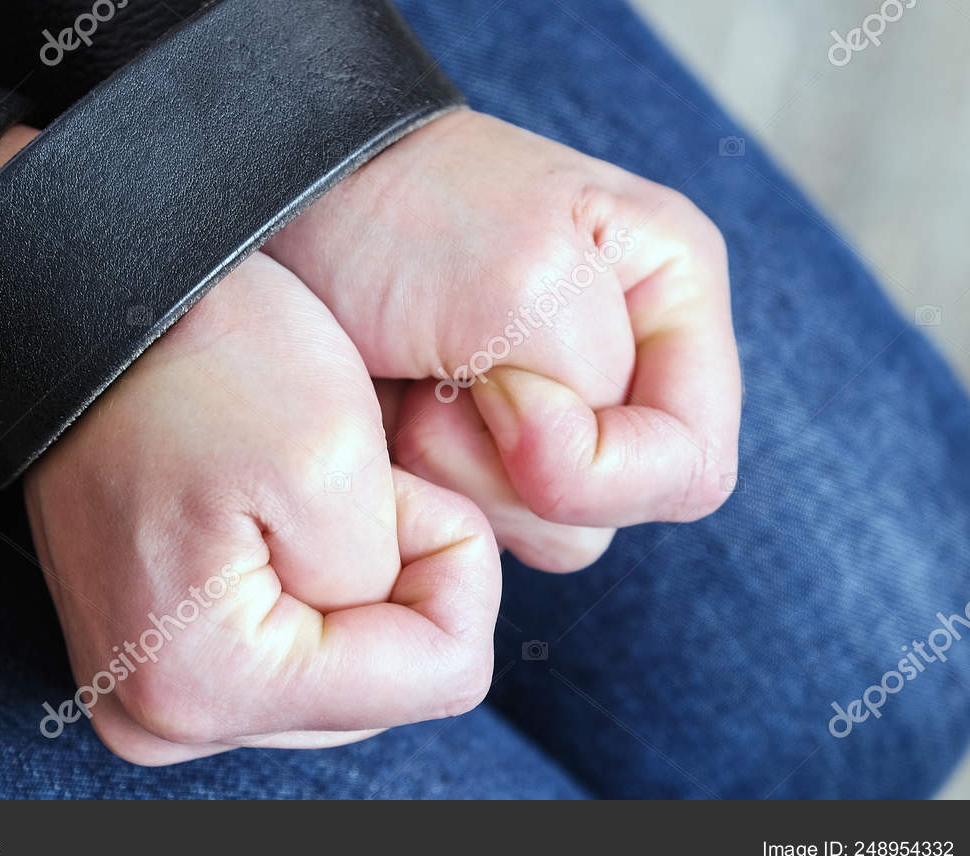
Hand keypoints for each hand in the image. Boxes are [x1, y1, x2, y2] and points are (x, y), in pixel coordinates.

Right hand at [23, 253, 500, 763]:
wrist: (89, 316)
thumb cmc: (202, 361)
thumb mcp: (335, 455)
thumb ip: (406, 580)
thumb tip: (417, 641)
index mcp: (209, 685)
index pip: (445, 672)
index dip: (448, 558)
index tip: (383, 481)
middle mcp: (167, 723)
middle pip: (397, 684)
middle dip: (394, 573)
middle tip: (325, 484)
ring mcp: (159, 705)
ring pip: (356, 674)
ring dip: (354, 578)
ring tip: (286, 496)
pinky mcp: (165, 672)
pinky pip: (301, 660)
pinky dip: (314, 588)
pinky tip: (267, 522)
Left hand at [267, 110, 741, 573]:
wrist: (278, 207)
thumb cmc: (399, 212)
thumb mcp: (524, 278)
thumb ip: (590, 394)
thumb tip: (561, 472)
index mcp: (672, 303)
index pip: (691, 468)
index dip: (601, 467)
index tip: (503, 392)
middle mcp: (627, 370)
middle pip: (613, 512)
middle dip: (511, 466)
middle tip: (443, 372)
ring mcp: (550, 421)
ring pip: (542, 534)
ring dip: (459, 477)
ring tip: (411, 387)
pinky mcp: (477, 455)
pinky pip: (474, 529)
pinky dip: (423, 487)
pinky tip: (390, 420)